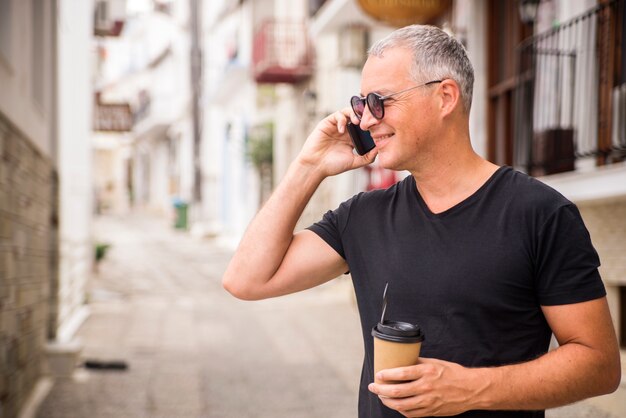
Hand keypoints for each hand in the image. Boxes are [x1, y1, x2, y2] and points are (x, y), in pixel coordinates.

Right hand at [296, 108, 377, 177]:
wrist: (315, 165)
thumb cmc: (333, 165)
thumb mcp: (354, 162)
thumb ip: (367, 157)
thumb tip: (379, 150)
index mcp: (352, 138)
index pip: (364, 126)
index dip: (371, 125)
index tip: (378, 127)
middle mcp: (345, 130)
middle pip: (358, 116)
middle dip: (364, 116)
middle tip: (369, 120)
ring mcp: (337, 126)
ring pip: (348, 112)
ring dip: (354, 114)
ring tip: (357, 122)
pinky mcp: (327, 123)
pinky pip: (337, 115)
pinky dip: (342, 120)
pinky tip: (342, 130)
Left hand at [368, 358, 484, 416]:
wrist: (471, 389)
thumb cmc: (453, 373)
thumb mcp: (435, 363)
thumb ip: (418, 363)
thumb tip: (402, 361)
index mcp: (426, 372)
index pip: (401, 373)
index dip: (386, 375)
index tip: (378, 374)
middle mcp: (426, 387)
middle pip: (397, 391)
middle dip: (381, 389)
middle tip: (373, 387)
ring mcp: (429, 401)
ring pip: (401, 405)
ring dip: (388, 401)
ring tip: (381, 396)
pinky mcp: (431, 411)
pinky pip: (411, 414)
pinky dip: (401, 410)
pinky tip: (396, 405)